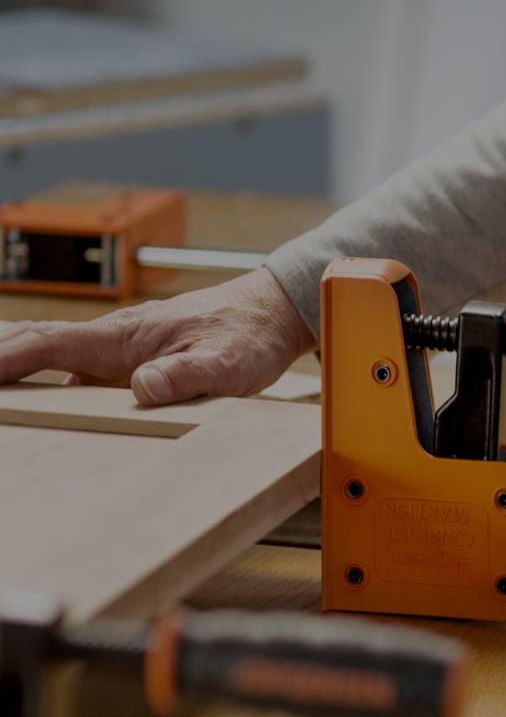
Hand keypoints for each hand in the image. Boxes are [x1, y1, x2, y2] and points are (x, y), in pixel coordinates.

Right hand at [0, 267, 313, 405]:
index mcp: (125, 337)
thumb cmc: (248, 335)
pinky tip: (37, 403)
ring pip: (55, 358)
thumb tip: (143, 388)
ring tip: (3, 401)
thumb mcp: (227, 364)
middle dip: (1, 361)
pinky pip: (78, 369)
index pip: (51, 343)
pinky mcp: (131, 360)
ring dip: (18, 372)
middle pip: (39, 345)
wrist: (268, 313)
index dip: (8, 359)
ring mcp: (120, 349)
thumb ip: (186, 375)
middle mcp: (114, 340)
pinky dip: (48, 380)